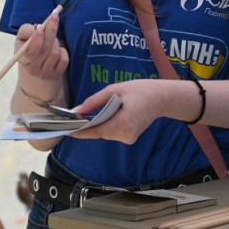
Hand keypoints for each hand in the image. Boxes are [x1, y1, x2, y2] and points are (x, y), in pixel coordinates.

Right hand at [15, 7, 67, 84]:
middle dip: (51, 31)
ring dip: (56, 41)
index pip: (30, 52)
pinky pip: (64, 59)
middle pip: (45, 50)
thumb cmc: (29, 47)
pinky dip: (63, 51)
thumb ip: (27, 31)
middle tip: (54, 16)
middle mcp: (33, 69)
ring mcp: (45, 74)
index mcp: (22, 59)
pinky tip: (57, 49)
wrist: (36, 65)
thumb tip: (38, 27)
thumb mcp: (23, 37)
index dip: (36, 39)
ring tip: (51, 39)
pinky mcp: (56, 75)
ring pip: (55, 53)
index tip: (40, 26)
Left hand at [67, 79, 192, 144]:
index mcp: (123, 123)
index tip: (66, 130)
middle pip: (99, 132)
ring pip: (105, 133)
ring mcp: (129, 138)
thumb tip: (76, 111)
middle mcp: (126, 135)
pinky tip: (110, 114)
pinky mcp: (130, 138)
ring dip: (99, 124)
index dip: (80, 132)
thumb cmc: (139, 90)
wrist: (162, 98)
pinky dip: (107, 125)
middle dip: (88, 125)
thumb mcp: (114, 89)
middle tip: (76, 116)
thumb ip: (94, 101)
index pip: (95, 131)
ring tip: (97, 111)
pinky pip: (112, 133)